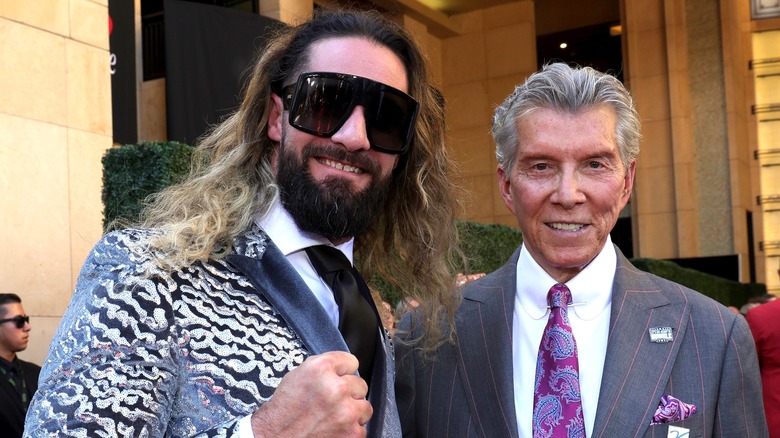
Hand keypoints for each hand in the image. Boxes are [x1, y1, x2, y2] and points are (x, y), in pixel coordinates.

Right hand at [251, 351, 371, 436]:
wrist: (274, 437)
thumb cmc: (284, 410)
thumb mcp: (298, 375)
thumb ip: (324, 368)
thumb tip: (343, 369)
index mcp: (321, 368)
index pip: (351, 362)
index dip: (342, 372)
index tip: (337, 379)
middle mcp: (336, 388)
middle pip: (360, 384)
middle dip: (347, 393)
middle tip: (331, 402)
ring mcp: (346, 412)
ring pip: (365, 406)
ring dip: (353, 412)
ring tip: (334, 417)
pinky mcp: (352, 434)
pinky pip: (362, 428)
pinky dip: (350, 431)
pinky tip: (333, 430)